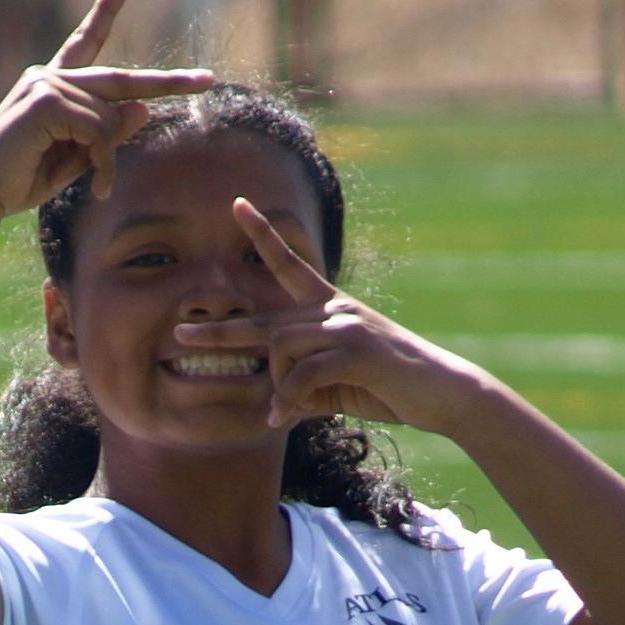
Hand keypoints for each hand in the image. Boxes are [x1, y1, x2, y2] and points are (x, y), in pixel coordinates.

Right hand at [0, 0, 214, 225]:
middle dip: (167, 82)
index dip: (104, 13)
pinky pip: (98, 129)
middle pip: (121, 78)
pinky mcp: (46, 100)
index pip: (84, 43)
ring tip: (98, 187)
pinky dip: (103, 161)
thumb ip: (106, 134)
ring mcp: (46, 83)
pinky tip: (93, 184)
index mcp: (52, 85)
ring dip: (110, 158)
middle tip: (208, 80)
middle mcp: (49, 75)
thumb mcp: (74, 158)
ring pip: (111, 115)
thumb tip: (144, 107)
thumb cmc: (18, 181)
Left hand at [192, 201, 496, 436]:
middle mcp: (333, 310)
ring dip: (276, 387)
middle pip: (266, 322)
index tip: (237, 206)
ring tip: (284, 412)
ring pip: (282, 350)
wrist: (443, 394)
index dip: (262, 237)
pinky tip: (284, 419)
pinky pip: (302, 376)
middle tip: (180, 335)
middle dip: (222, 332)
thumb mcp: (340, 388)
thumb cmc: (393, 388)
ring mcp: (345, 326)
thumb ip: (306, 390)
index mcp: (329, 309)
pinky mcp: (355, 351)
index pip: (289, 265)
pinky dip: (288, 400)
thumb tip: (277, 409)